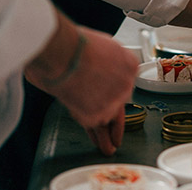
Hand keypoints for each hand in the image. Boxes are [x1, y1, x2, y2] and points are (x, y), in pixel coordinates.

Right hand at [29, 23, 136, 154]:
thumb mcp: (98, 44)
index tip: (117, 99)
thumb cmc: (72, 44)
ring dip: (107, 135)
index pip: (125, 82)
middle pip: (119, 104)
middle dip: (115, 118)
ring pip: (109, 121)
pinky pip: (94, 127)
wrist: (62, 53)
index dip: (118, 92)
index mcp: (128, 63)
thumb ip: (101, 60)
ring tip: (108, 147)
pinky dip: (92, 135)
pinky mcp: (98, 114)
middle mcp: (126, 83)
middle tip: (115, 134)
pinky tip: (96, 141)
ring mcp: (113, 101)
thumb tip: (91, 65)